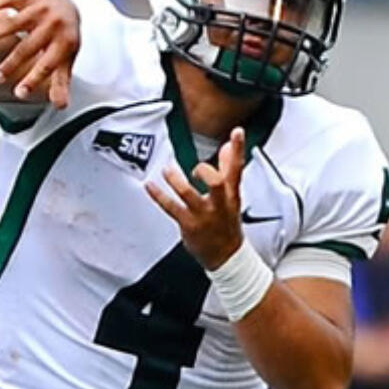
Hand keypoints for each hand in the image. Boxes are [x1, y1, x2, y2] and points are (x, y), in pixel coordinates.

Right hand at [0, 0, 80, 109]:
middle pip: (29, 46)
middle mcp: (53, 23)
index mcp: (65, 42)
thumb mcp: (66, 60)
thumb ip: (61, 82)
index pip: (47, 65)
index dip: (33, 80)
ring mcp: (40, 7)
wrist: (67, 4)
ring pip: (14, 22)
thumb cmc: (62, 40)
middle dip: (11, 64)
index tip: (18, 94)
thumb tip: (60, 106)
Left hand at [146, 127, 245, 271]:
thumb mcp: (232, 197)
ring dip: (176, 181)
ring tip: (167, 170)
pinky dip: (158, 195)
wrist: (226, 257)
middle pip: (217, 183)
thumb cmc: (227, 224)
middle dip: (206, 172)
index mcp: (231, 195)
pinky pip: (170, 207)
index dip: (238, 150)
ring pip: (189, 195)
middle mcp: (218, 204)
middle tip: (197, 168)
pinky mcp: (188, 224)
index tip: (237, 132)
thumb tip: (227, 147)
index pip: (237, 169)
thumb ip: (228, 169)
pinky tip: (150, 185)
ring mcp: (202, 215)